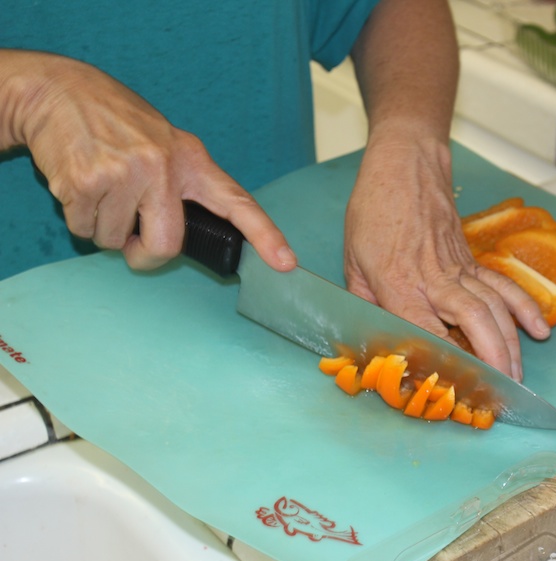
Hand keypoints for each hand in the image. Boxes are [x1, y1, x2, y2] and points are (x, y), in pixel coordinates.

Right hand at [2, 50, 295, 271]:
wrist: (58, 90)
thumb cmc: (114, 120)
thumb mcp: (163, 141)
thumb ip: (181, 182)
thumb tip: (183, 231)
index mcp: (191, 159)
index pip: (237, 202)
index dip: (265, 235)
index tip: (286, 263)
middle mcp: (163, 167)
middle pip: (167, 245)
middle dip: (145, 255)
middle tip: (131, 241)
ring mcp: (125, 175)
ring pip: (115, 241)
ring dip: (103, 227)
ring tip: (100, 186)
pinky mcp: (87, 182)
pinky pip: (84, 229)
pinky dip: (78, 218)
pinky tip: (79, 183)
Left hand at [343, 136, 549, 380]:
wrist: (406, 165)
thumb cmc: (374, 209)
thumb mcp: (351, 260)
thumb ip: (363, 302)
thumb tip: (369, 337)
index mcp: (398, 283)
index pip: (424, 330)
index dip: (440, 361)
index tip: (452, 387)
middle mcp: (434, 279)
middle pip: (473, 322)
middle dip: (491, 359)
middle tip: (500, 390)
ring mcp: (459, 268)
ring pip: (494, 308)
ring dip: (510, 343)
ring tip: (518, 375)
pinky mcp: (473, 259)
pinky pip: (504, 286)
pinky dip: (524, 309)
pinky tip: (540, 330)